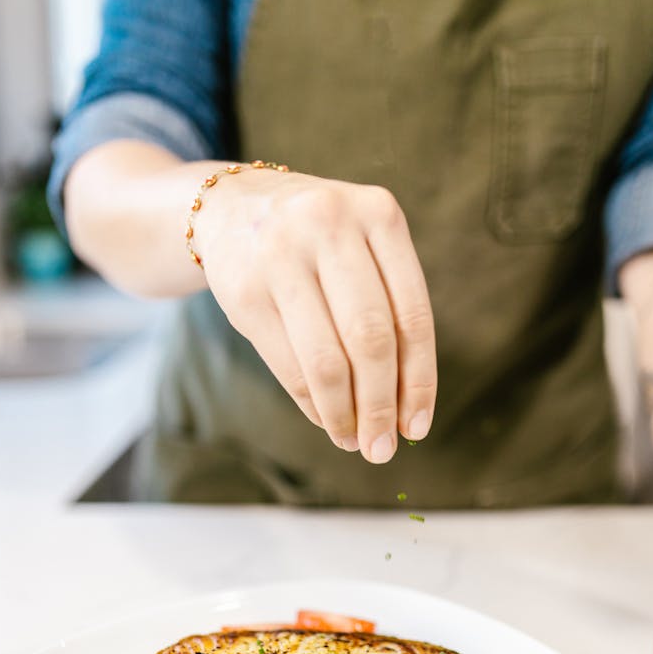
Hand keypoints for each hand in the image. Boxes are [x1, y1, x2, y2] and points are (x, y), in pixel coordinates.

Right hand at [193, 168, 436, 463]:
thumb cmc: (319, 242)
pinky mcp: (244, 290)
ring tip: (354, 442)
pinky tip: (325, 419)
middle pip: (371, 341)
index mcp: (379, 214)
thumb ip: (389, 309)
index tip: (418, 426)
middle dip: (381, 406)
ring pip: (327, 361)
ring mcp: (281, 255)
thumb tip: (407, 410)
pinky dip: (312, 404)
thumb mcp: (362, 248)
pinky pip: (289, 365)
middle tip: (383, 448)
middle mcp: (330, 224)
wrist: (232, 205)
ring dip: (344, 415)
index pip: (412, 315)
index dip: (419, 381)